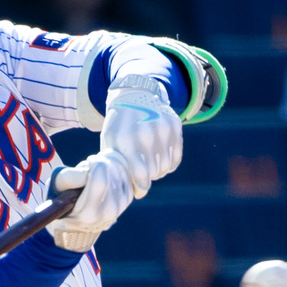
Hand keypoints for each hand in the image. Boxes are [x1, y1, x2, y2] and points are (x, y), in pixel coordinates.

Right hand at [47, 150, 133, 252]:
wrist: (76, 216)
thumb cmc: (63, 196)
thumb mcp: (58, 186)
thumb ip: (71, 177)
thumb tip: (92, 169)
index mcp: (88, 214)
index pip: (100, 182)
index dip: (95, 163)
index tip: (88, 161)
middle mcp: (107, 213)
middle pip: (111, 174)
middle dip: (102, 161)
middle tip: (92, 162)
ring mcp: (119, 208)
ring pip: (120, 172)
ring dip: (109, 163)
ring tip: (97, 167)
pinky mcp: (127, 200)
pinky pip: (127, 175)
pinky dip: (117, 167)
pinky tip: (105, 170)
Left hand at [101, 75, 182, 198]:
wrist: (133, 95)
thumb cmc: (118, 125)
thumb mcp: (110, 143)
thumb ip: (118, 166)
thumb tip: (131, 191)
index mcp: (126, 141)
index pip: (140, 176)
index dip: (141, 188)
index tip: (139, 190)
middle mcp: (146, 134)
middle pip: (154, 172)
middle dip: (148, 178)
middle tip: (142, 176)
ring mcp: (162, 129)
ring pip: (166, 166)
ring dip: (159, 170)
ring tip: (149, 165)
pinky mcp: (174, 126)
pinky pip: (176, 157)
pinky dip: (169, 162)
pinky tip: (159, 157)